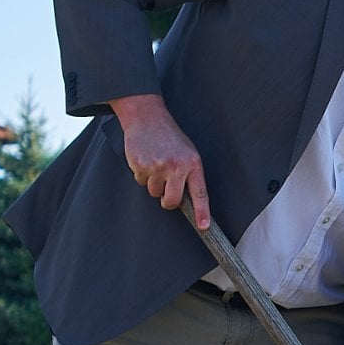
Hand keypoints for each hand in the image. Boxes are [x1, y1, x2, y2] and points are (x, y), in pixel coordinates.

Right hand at [113, 94, 209, 228]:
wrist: (147, 117)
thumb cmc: (170, 138)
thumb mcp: (188, 153)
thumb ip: (189, 175)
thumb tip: (189, 202)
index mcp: (192, 163)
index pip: (199, 193)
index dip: (202, 212)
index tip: (203, 227)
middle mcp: (176, 166)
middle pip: (172, 201)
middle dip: (168, 201)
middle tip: (167, 189)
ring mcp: (157, 166)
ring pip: (154, 192)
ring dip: (154, 183)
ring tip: (156, 163)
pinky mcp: (140, 165)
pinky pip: (140, 181)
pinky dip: (142, 174)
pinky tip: (146, 159)